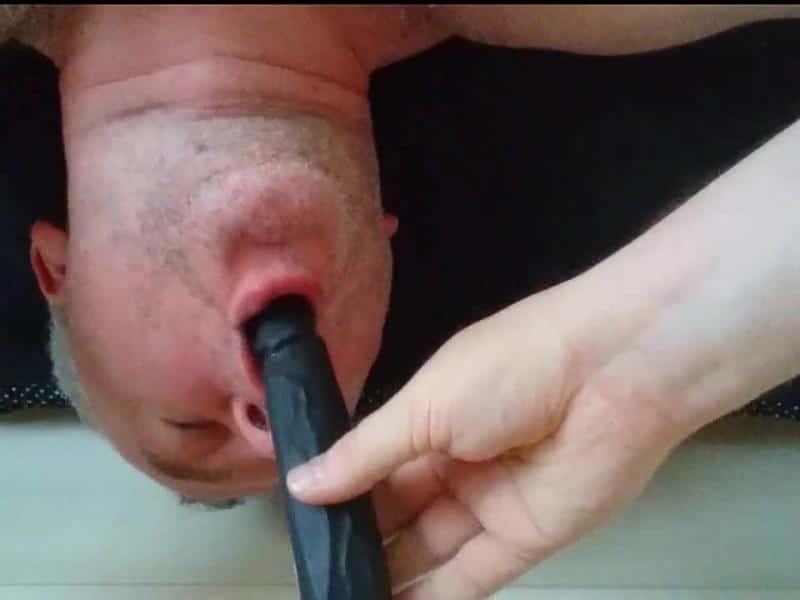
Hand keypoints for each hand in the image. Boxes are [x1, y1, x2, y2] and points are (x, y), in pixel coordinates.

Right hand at [287, 283, 692, 597]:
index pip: (376, 464)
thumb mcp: (424, 406)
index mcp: (431, 417)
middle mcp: (458, 461)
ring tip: (344, 594)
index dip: (342, 493)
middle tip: (319, 571)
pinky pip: (471, 575)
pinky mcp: (525, 538)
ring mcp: (490, 502)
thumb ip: (365, 454)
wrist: (612, 375)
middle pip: (399, 511)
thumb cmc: (509, 370)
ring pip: (429, 548)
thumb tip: (301, 484)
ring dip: (391, 574)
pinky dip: (434, 597)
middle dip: (361, 539)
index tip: (303, 526)